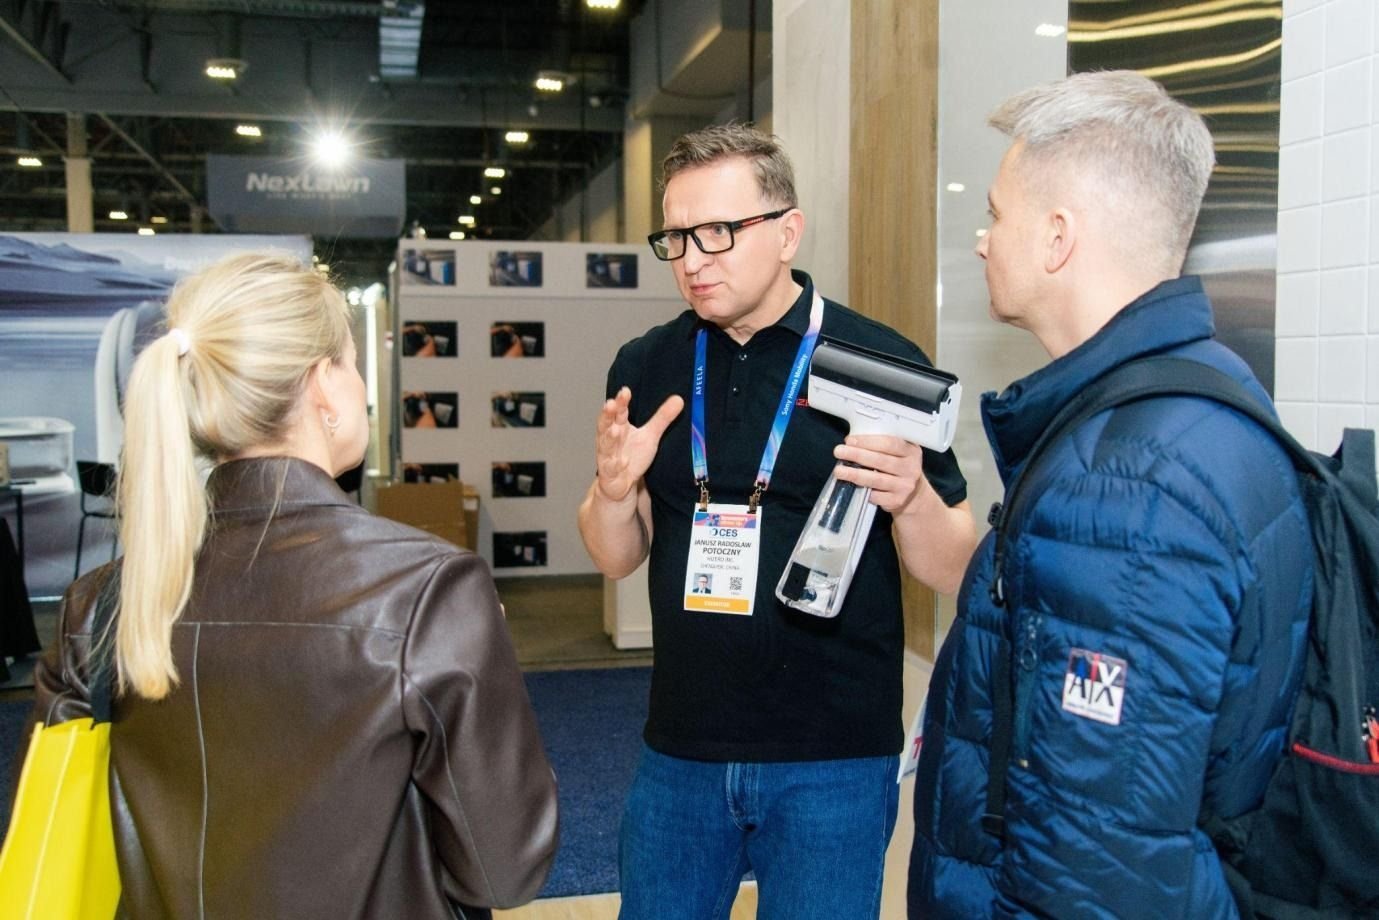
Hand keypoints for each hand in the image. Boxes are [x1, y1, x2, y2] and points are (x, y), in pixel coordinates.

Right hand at [594, 387, 683, 502]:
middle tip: (611, 403)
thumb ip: (662, 418)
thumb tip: (679, 399)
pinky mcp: (609, 473)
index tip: (625, 391)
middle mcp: (610, 439)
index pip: (619, 412)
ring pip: (606, 445)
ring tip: (615, 430)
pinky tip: (623, 461)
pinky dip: (616, 464)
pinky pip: (611, 468)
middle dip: (608, 414)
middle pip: (606, 424)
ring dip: (610, 438)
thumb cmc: (633, 455)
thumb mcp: (650, 435)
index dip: (621, 401)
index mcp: (619, 427)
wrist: (621, 482)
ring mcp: (608, 456)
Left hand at [832, 434, 928, 515]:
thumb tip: (852, 442)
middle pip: (880, 460)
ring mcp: (905, 486)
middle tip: (839, 451)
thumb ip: (881, 445)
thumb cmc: (898, 468)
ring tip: (839, 470)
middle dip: (857, 455)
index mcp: (911, 451)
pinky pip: (875, 496)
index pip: (889, 443)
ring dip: (854, 474)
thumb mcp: (897, 453)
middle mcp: (910, 468)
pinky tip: (851, 485)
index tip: (850, 441)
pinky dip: (861, 490)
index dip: (867, 442)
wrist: (912, 494)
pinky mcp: (897, 500)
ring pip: (876, 479)